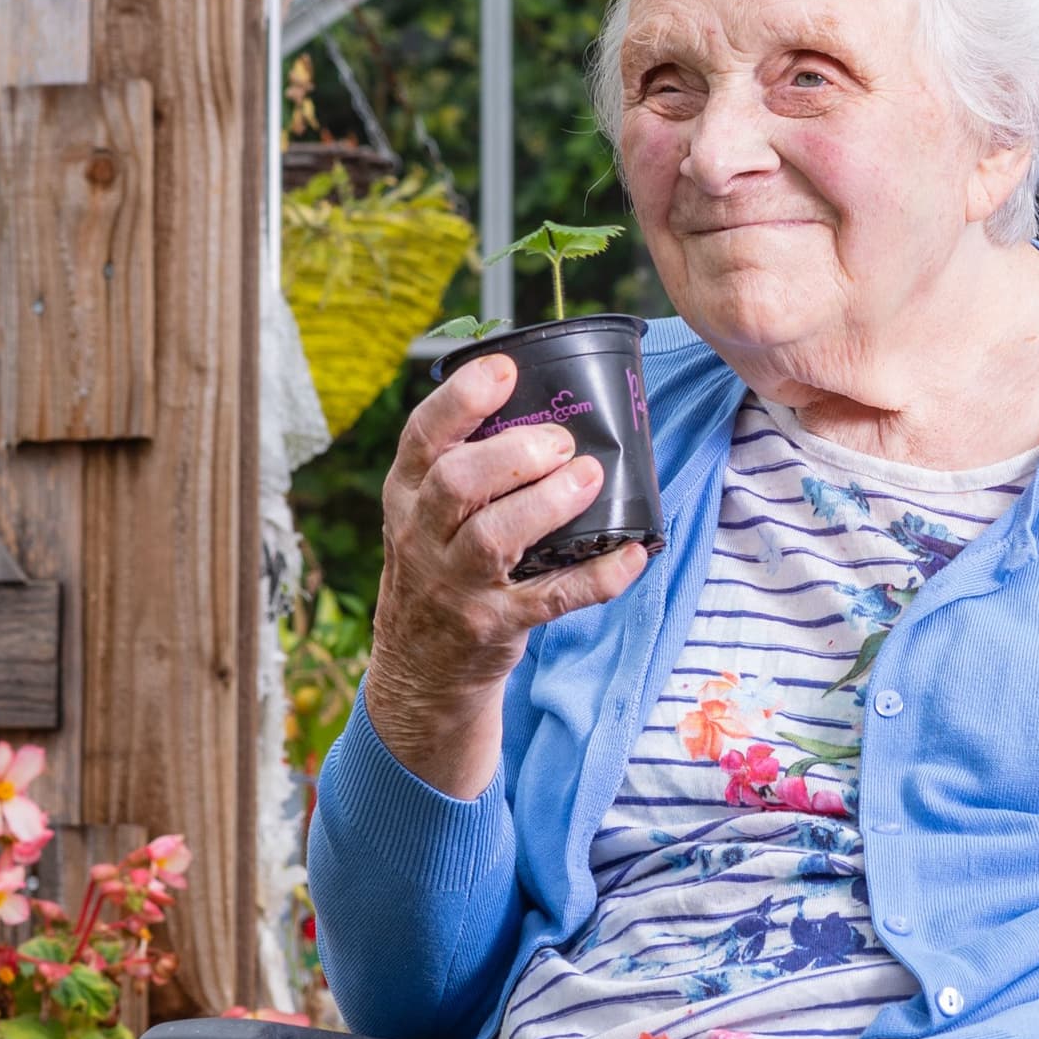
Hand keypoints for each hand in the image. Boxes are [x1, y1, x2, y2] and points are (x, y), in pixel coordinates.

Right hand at [365, 353, 652, 797]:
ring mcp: (457, 585)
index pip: (422, 436)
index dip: (461, 398)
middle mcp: (423, 536)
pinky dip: (597, 578)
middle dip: (512, 453)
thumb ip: (465, 464)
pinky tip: (631, 555)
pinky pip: (550, 600)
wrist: (419, 669)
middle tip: (560, 441)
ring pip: (494, 538)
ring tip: (589, 477)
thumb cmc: (438, 566)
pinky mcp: (495, 626)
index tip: (505, 368)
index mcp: (406, 494)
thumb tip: (549, 404)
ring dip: (547, 503)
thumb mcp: (424, 513)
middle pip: (456, 482)